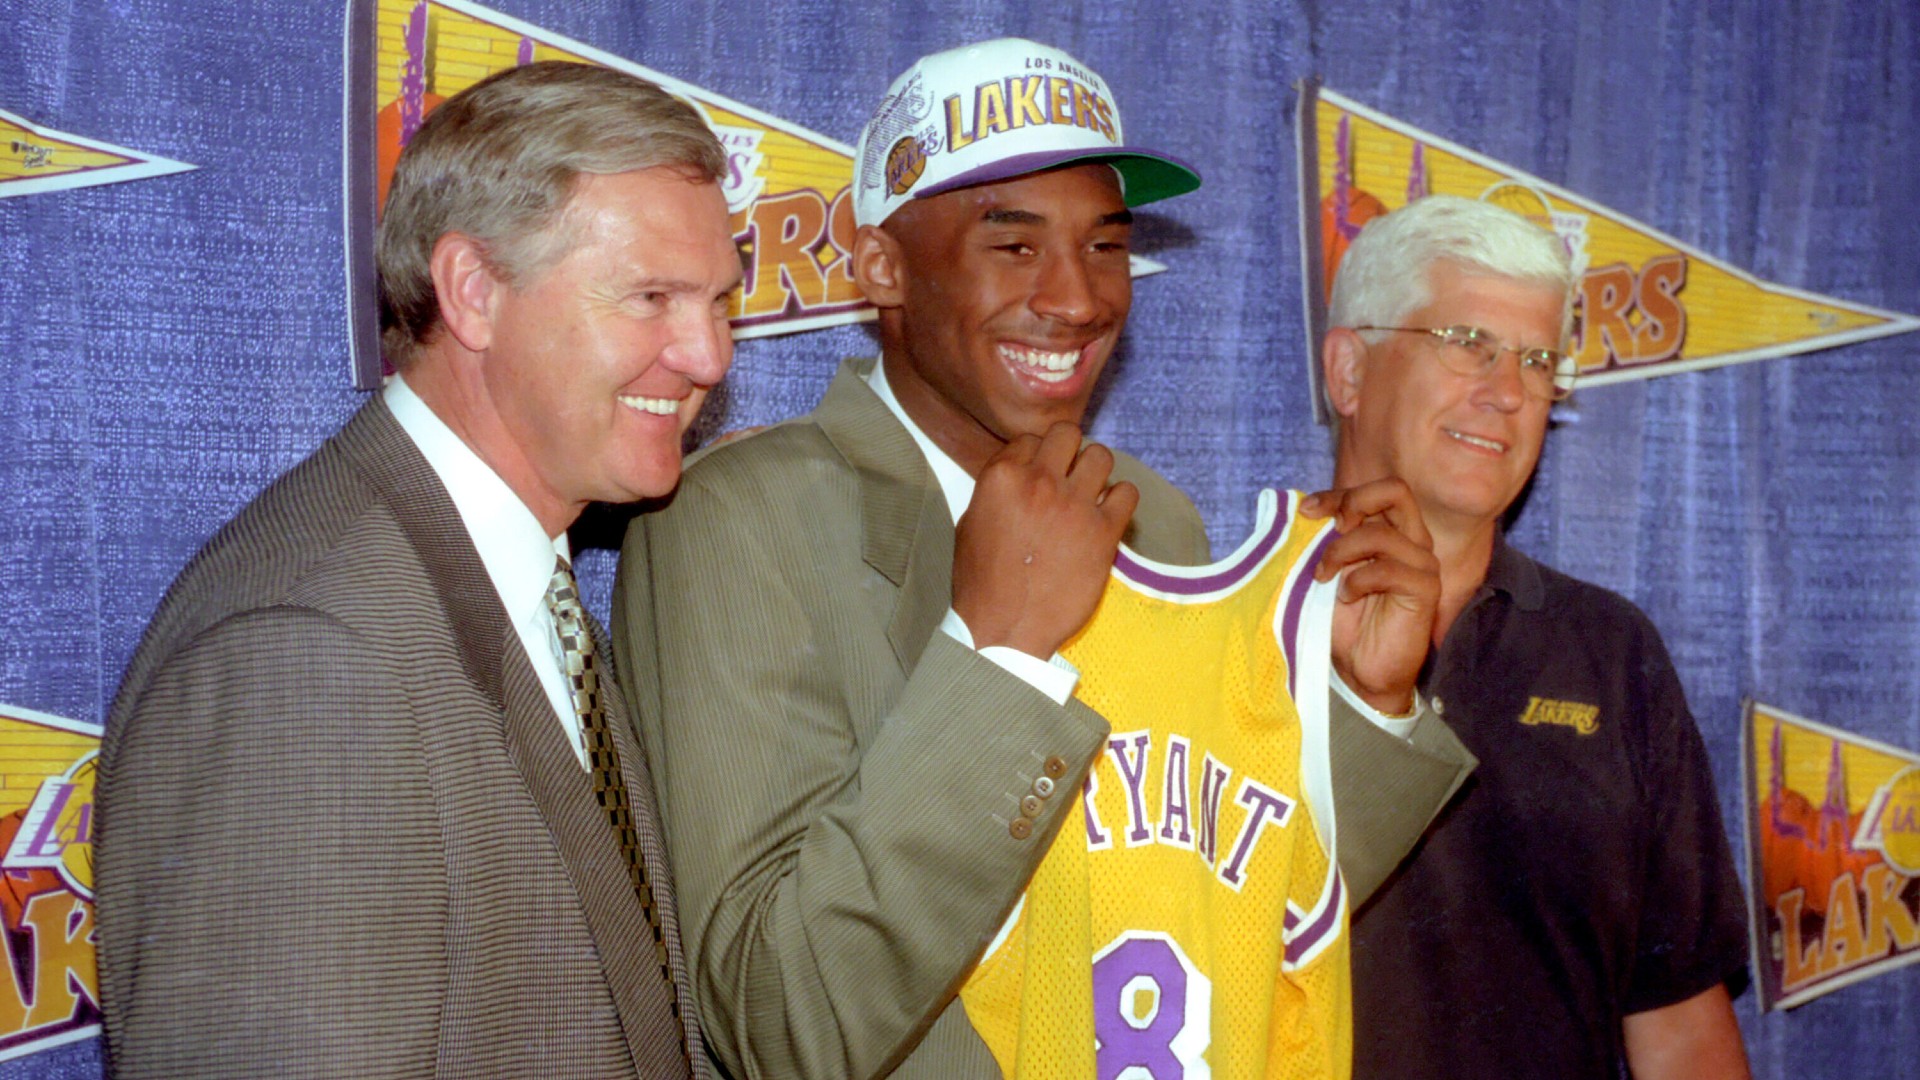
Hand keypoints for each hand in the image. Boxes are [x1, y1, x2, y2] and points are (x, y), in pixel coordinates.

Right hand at [952, 423, 1138, 657]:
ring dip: (1097, 472)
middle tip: (1068, 476)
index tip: (1041, 475)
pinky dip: (1121, 500)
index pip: (1030, 439)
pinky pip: (1127, 493)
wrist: (1005, 628)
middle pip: (1068, 434)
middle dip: (1069, 451)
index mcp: (1001, 477)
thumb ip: (996, 491)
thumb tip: (1016, 476)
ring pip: (1102, 456)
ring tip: (1090, 494)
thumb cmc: (982, 582)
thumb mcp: (971, 523)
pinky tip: (1108, 515)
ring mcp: (1074, 505)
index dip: (1037, 456)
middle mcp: (1039, 482)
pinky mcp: (1103, 532)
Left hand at [1300, 479, 1438, 714]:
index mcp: (1390, 531)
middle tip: (1329, 529)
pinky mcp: (1426, 589)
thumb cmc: (1343, 622)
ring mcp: (1422, 564)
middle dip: (1354, 501)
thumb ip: (1325, 540)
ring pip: (1383, 533)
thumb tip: (1306, 510)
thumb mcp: (1327, 571)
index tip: (1305, 512)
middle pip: (1396, 490)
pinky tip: (1347, 597)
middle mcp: (1411, 541)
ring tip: (1325, 577)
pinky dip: (1359, 580)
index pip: (1373, 492)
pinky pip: (1390, 569)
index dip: (1337, 495)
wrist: (1359, 671)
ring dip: (1342, 552)